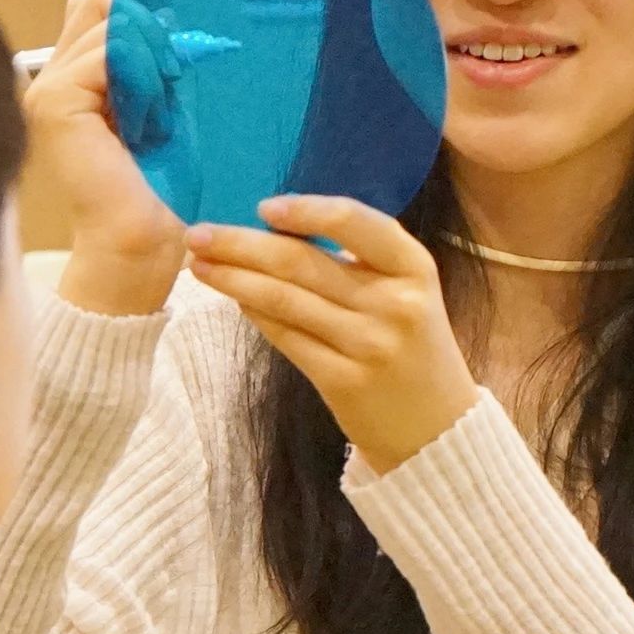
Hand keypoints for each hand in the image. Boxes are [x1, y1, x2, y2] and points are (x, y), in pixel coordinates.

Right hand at [34, 0, 185, 316]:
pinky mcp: (55, 101)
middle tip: (168, 86)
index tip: (170, 70)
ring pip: (109, 24)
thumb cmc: (157, 187)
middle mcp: (47, 80)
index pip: (95, 6)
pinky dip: (145, 78)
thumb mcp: (157, 103)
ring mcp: (45, 89)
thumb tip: (133, 7)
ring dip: (150, 61)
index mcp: (67, 80)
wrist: (139, 242)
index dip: (141, 25)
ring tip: (156, 113)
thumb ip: (141, 57)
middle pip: (99, 3)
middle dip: (148, 35)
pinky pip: (111, 53)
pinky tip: (149, 119)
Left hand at [187, 195, 477, 470]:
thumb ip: (360, 259)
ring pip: (285, 300)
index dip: (306, 211)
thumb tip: (277, 225)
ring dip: (234, 279)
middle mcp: (394, 303)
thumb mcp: (408, 291)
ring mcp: (368, 345)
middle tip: (197, 233)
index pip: (355, 222)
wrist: (437, 427)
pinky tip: (234, 298)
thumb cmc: (413, 345)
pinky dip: (255, 314)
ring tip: (199, 265)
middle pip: (302, 263)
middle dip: (240, 245)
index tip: (263, 206)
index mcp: (414, 267)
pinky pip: (287, 338)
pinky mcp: (343, 382)